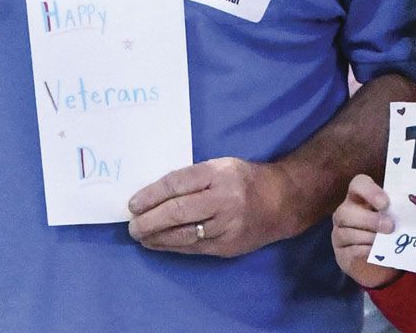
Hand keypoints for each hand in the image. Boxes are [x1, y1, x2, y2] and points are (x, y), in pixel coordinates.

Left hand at [127, 157, 293, 257]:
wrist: (282, 201)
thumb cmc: (244, 179)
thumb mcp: (221, 166)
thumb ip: (193, 178)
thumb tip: (154, 193)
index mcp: (218, 173)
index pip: (177, 183)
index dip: (151, 195)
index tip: (133, 204)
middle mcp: (223, 199)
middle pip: (178, 211)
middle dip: (149, 220)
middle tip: (132, 225)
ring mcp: (226, 226)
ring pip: (184, 235)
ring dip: (157, 237)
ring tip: (140, 236)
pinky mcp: (227, 246)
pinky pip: (194, 248)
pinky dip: (172, 246)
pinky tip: (158, 244)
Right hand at [331, 174, 401, 288]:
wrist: (379, 260)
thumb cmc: (388, 231)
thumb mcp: (393, 217)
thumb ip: (398, 211)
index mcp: (359, 197)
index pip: (358, 184)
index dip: (370, 192)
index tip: (386, 203)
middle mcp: (345, 213)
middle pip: (347, 211)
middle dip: (370, 220)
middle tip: (391, 226)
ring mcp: (340, 234)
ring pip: (347, 233)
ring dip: (369, 238)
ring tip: (386, 242)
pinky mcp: (342, 254)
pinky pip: (351, 251)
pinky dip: (366, 252)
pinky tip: (378, 253)